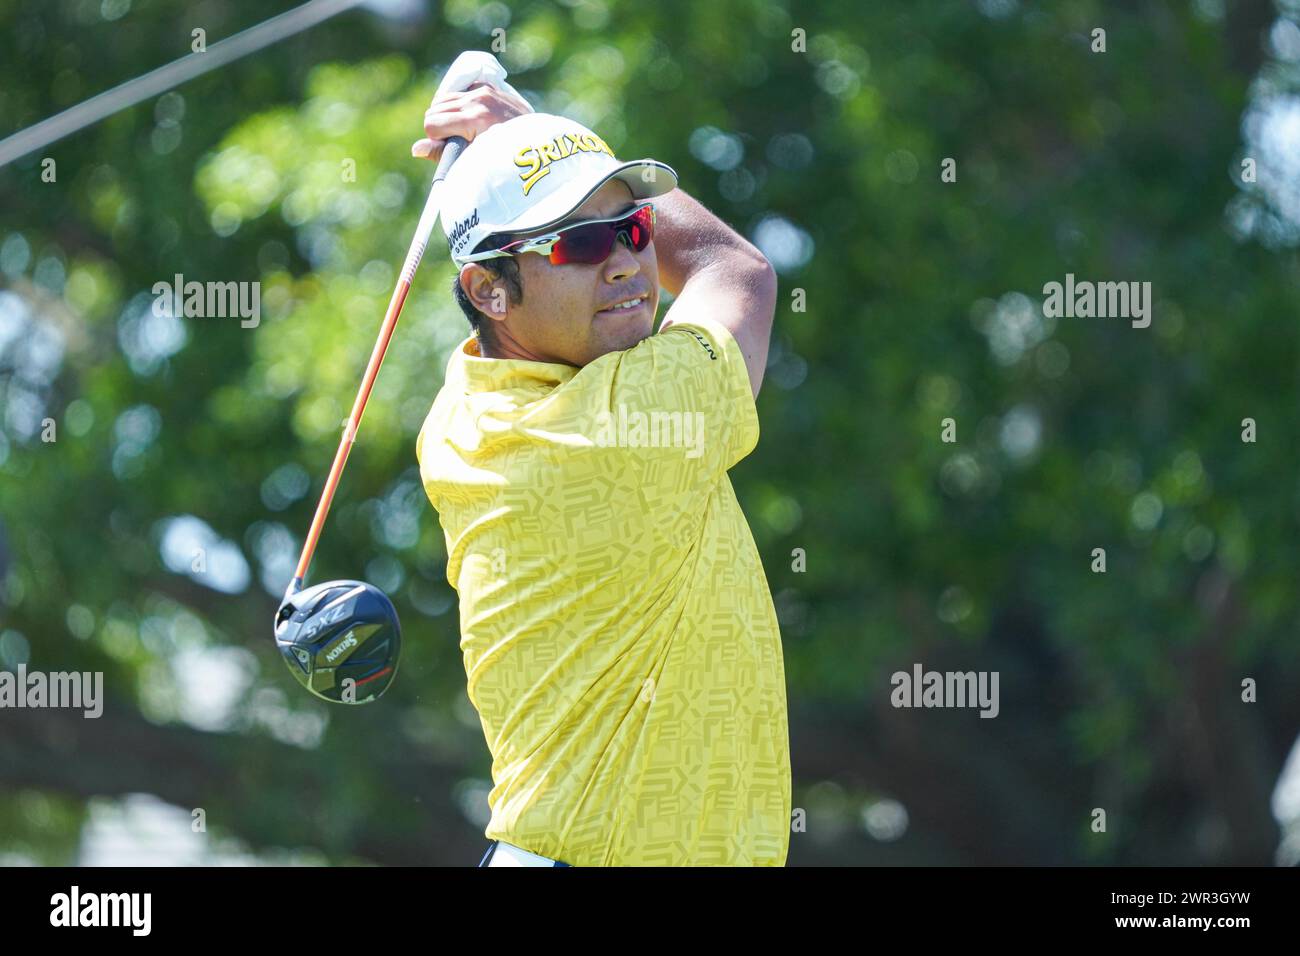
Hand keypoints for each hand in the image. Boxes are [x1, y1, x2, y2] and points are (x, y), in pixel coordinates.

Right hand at [411, 81, 532, 161]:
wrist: (537, 144)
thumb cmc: (504, 159)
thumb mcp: (474, 160)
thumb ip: (443, 153)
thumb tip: (416, 149)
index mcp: (474, 119)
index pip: (432, 123)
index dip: (436, 139)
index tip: (449, 147)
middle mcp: (478, 100)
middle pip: (435, 109)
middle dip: (438, 126)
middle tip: (454, 140)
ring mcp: (484, 91)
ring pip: (445, 98)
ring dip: (446, 114)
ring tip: (459, 130)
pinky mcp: (489, 87)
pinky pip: (461, 91)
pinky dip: (459, 104)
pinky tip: (468, 117)